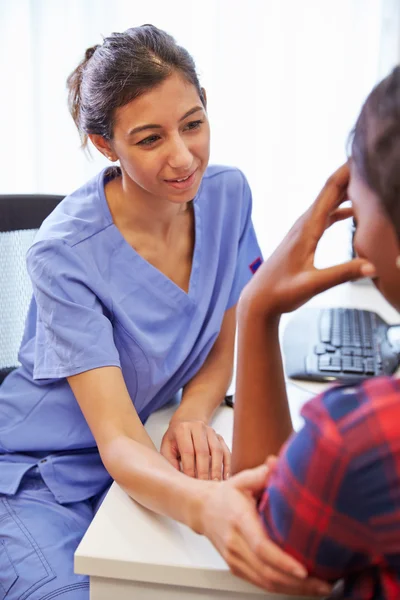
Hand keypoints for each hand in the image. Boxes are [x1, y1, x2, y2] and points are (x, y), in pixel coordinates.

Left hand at [160, 418, 230, 479]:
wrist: (187, 421)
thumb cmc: (175, 438)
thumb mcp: (167, 446)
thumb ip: (170, 461)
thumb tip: (179, 478)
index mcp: (182, 429)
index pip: (188, 451)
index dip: (189, 468)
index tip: (190, 482)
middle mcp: (198, 427)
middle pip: (203, 451)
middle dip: (203, 471)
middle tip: (203, 486)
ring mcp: (211, 431)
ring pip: (217, 450)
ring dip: (217, 469)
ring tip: (215, 483)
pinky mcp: (219, 436)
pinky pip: (226, 451)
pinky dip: (227, 465)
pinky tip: (225, 477)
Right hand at [199, 464, 331, 595]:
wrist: (202, 510)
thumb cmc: (226, 494)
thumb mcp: (242, 479)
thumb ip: (262, 474)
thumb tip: (278, 463)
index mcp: (239, 520)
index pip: (261, 546)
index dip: (283, 561)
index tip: (304, 570)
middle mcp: (235, 543)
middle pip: (267, 572)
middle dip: (298, 583)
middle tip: (325, 584)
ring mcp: (235, 559)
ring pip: (265, 582)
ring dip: (293, 589)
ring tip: (320, 588)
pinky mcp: (236, 568)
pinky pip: (260, 583)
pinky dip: (282, 588)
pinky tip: (300, 587)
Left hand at [243, 163, 375, 315]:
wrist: (259, 300)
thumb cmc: (282, 293)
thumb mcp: (314, 285)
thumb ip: (343, 274)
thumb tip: (373, 267)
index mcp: (307, 229)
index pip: (330, 191)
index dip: (347, 171)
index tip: (363, 154)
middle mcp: (304, 224)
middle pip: (330, 191)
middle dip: (351, 174)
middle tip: (372, 160)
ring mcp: (302, 230)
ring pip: (328, 202)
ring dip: (346, 189)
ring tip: (367, 180)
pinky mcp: (303, 238)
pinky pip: (324, 216)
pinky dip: (339, 208)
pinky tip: (352, 210)